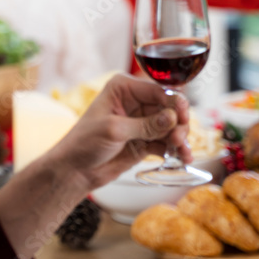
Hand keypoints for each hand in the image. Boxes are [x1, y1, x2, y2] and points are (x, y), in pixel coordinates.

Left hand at [55, 74, 190, 190]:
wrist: (75, 170)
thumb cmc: (84, 142)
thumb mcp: (114, 130)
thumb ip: (145, 125)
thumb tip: (173, 118)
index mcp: (123, 88)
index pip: (157, 90)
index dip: (174, 103)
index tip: (183, 117)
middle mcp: (135, 101)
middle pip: (169, 108)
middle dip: (178, 123)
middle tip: (178, 139)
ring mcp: (141, 122)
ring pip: (171, 126)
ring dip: (179, 138)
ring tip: (181, 152)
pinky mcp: (145, 140)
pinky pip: (166, 142)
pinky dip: (175, 150)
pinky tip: (182, 159)